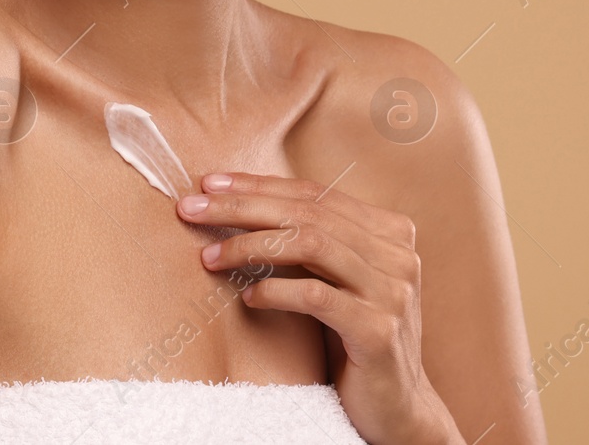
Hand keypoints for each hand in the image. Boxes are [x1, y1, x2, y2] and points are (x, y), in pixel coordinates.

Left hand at [176, 172, 462, 444]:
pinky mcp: (379, 331)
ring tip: (209, 256)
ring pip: (310, 244)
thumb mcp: (332, 277)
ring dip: (249, 245)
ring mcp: (393, 292)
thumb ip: (307, 238)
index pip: (313, 192)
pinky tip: (246, 298)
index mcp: (388, 231)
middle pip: (306, 212)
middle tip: (190, 209)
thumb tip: (230, 198)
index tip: (208, 184)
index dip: (258, 184)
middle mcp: (398, 254)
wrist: (395, 405)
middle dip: (241, 207)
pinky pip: (315, 296)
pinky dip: (274, 291)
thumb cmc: (349, 333)